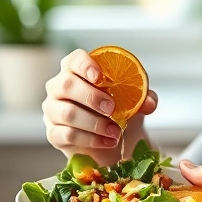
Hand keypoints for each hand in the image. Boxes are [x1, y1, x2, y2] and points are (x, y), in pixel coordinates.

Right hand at [43, 49, 157, 165]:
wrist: (113, 139)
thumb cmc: (118, 110)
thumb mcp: (134, 101)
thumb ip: (143, 97)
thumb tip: (149, 103)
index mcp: (76, 70)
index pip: (74, 60)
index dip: (84, 65)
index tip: (100, 76)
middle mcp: (59, 87)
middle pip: (66, 85)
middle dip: (91, 97)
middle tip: (112, 108)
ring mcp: (52, 110)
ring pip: (67, 113)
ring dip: (94, 123)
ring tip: (115, 132)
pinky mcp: (53, 133)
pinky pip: (67, 135)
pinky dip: (91, 139)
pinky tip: (108, 142)